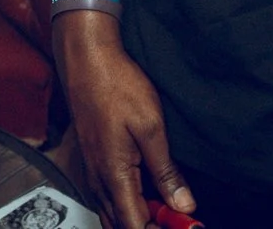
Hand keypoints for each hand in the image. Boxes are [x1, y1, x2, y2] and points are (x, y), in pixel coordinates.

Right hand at [55, 15, 194, 228]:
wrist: (88, 60)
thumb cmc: (116, 86)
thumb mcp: (151, 127)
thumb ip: (166, 171)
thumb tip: (183, 204)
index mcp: (114, 176)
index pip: (135, 226)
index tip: (184, 223)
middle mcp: (98, 180)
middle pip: (122, 224)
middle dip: (151, 225)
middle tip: (178, 216)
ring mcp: (93, 171)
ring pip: (113, 212)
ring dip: (140, 215)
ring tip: (168, 203)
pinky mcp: (93, 161)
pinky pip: (108, 195)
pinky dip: (129, 201)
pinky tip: (148, 187)